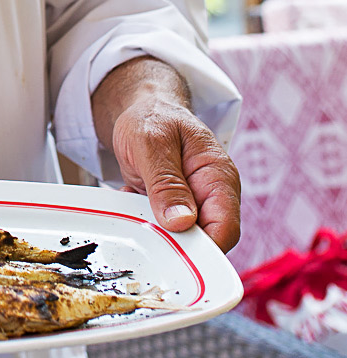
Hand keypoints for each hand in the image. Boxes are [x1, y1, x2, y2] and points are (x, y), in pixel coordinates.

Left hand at [91, 58, 240, 251]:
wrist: (144, 110)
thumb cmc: (153, 117)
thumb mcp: (152, 143)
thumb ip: (166, 182)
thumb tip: (181, 222)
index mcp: (218, 177)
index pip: (226, 228)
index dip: (202, 247)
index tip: (172, 246)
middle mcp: (211, 195)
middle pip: (205, 242)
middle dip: (173, 241)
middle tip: (144, 221)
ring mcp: (193, 204)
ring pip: (182, 240)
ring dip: (155, 230)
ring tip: (135, 200)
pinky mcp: (174, 209)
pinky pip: (164, 230)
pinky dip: (145, 222)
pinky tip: (131, 199)